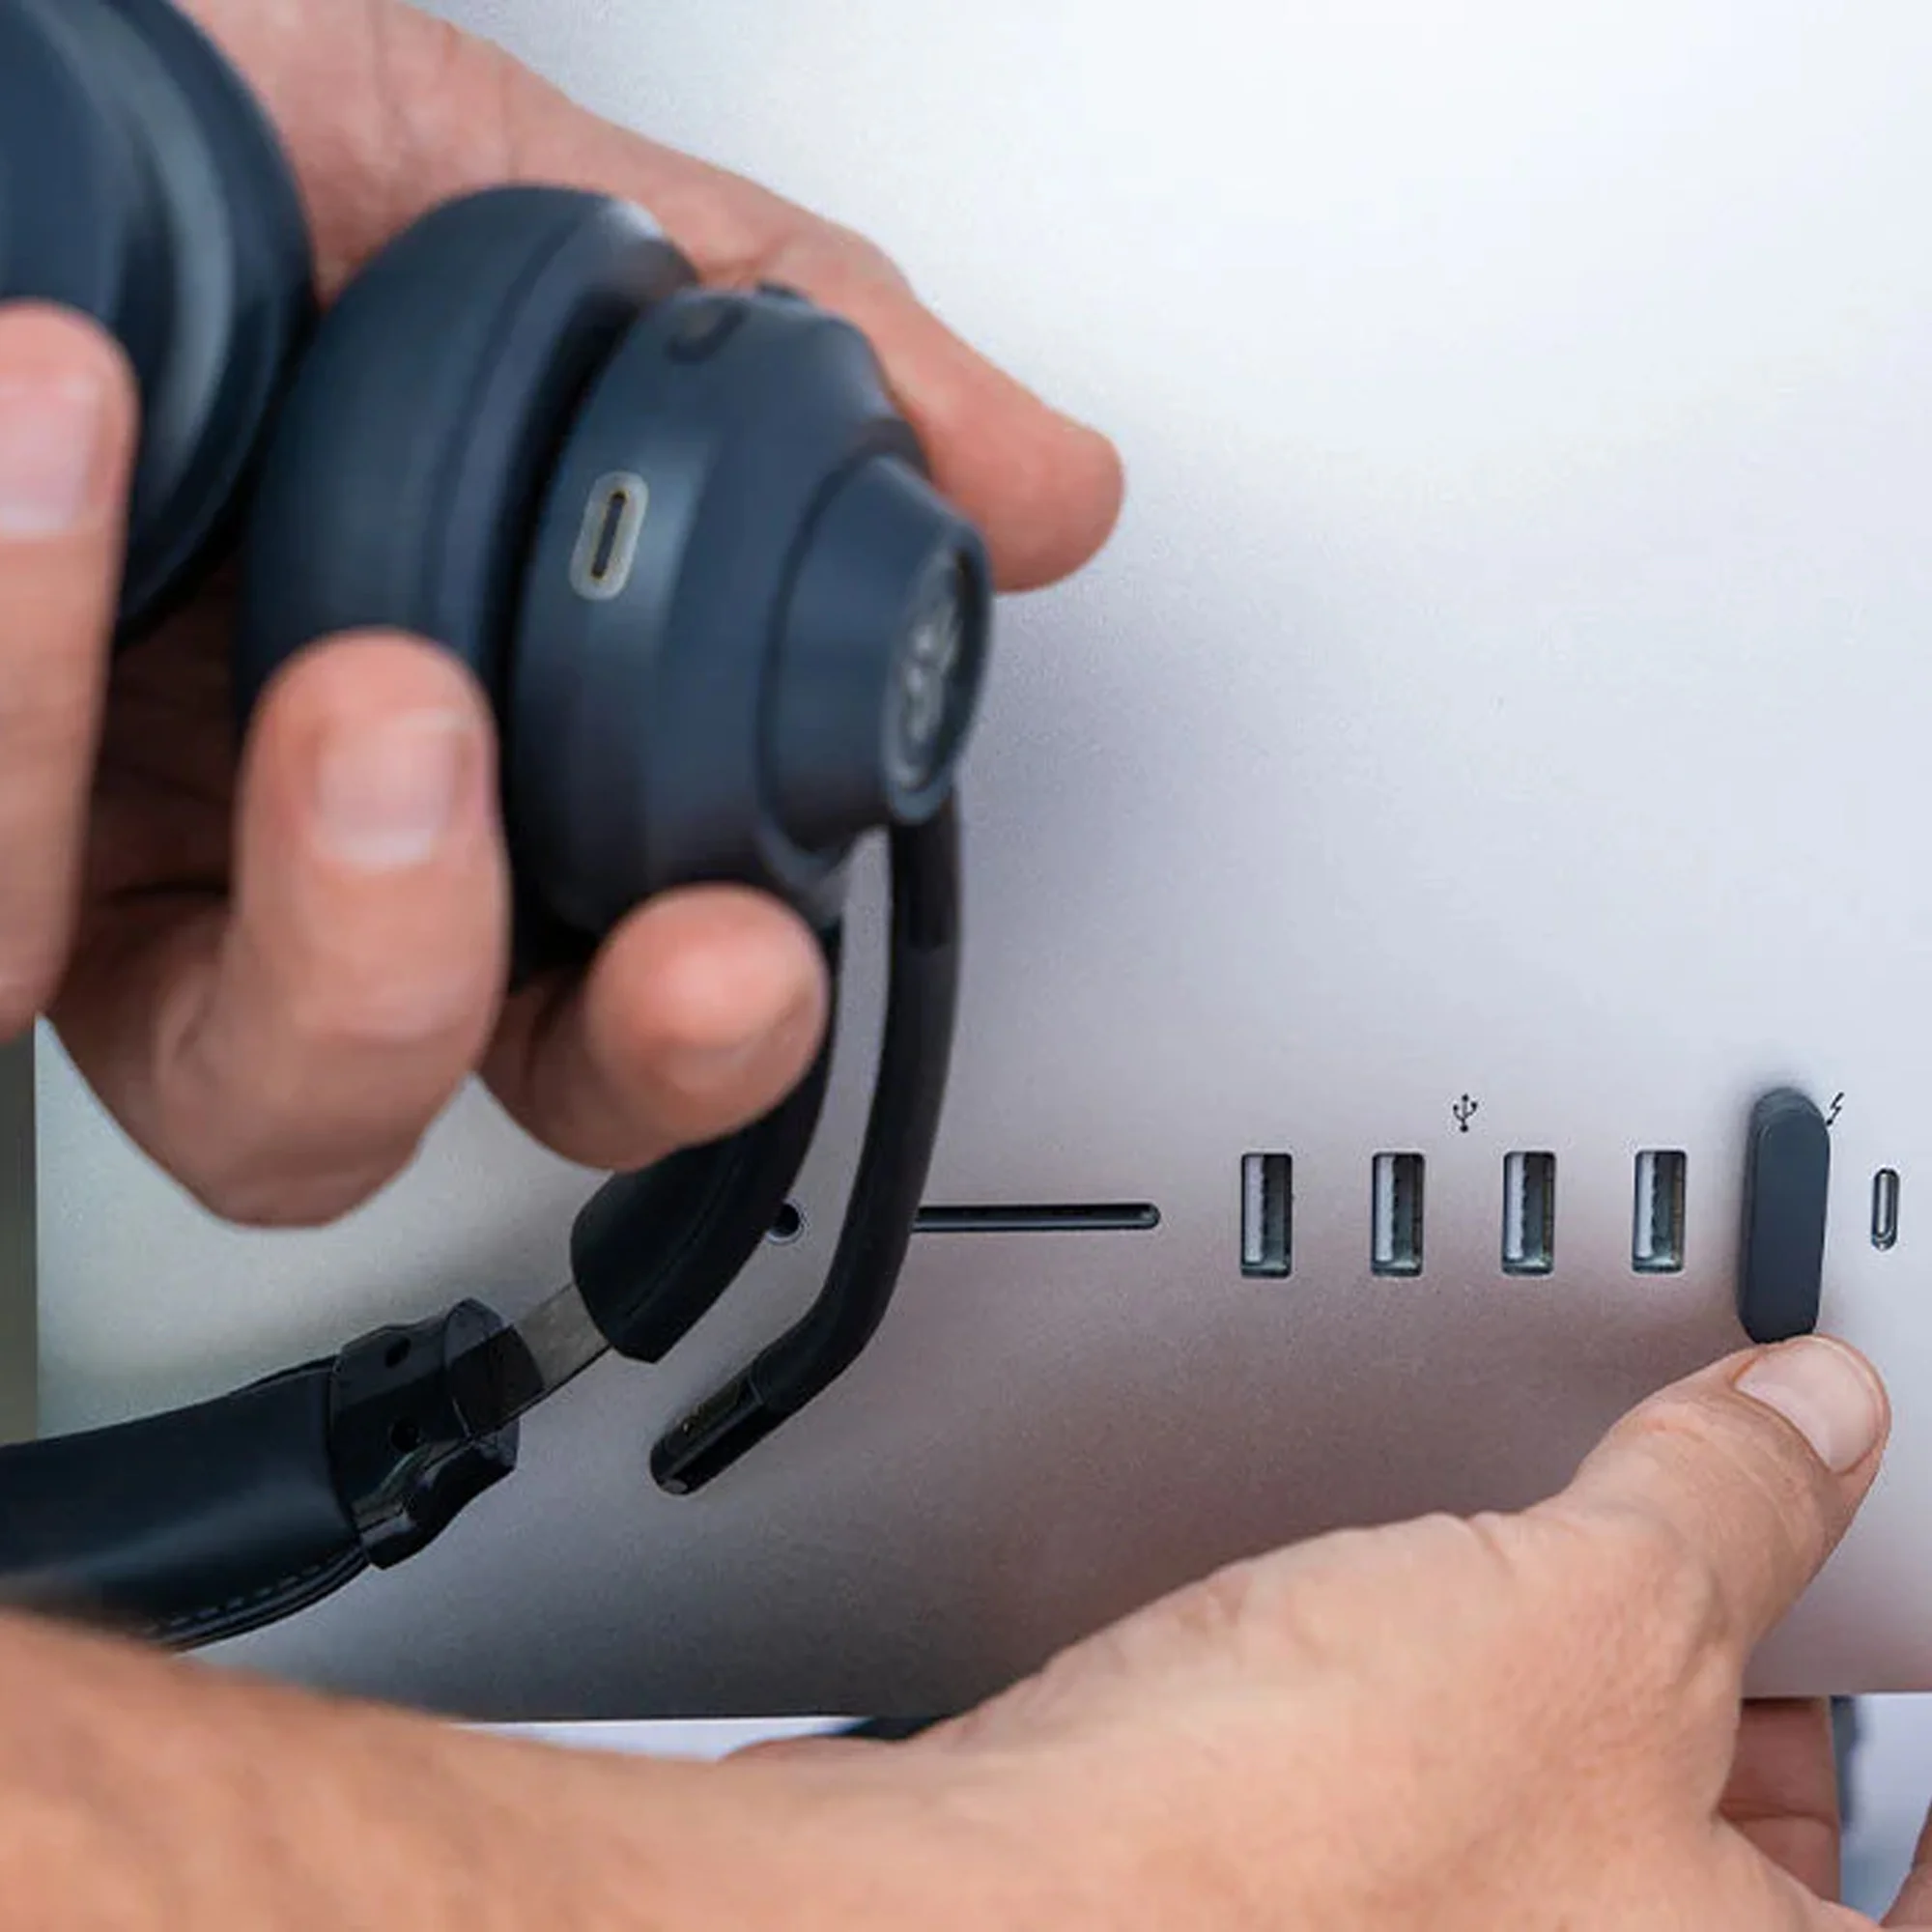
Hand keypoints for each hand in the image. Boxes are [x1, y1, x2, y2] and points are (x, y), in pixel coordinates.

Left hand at [0, 0, 1122, 1223]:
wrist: (55, 76)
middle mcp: (249, 863)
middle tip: (412, 723)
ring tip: (128, 448)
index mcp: (462, 793)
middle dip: (397, 985)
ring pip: (94, 1017)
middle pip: (326, 1120)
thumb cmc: (250, 178)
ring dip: (116, 767)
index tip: (725, 948)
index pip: (585, 1028)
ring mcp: (67, 853)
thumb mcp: (547, 226)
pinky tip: (40, 410)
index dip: (674, 1046)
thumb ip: (802, 369)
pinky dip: (1, 653)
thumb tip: (1038, 492)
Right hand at [758, 1336, 1931, 1927]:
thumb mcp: (1582, 1610)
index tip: (1920, 1672)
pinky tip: (1456, 1615)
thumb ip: (1726, 1501)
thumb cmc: (1290, 1854)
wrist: (1008, 1902)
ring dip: (1635, 1693)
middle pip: (1782, 1864)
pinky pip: (1487, 1817)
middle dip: (1786, 1701)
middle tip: (1782, 1558)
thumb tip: (1811, 1414)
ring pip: (1620, 1838)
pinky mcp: (1351, 1924)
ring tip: (1616, 1558)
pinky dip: (1500, 1710)